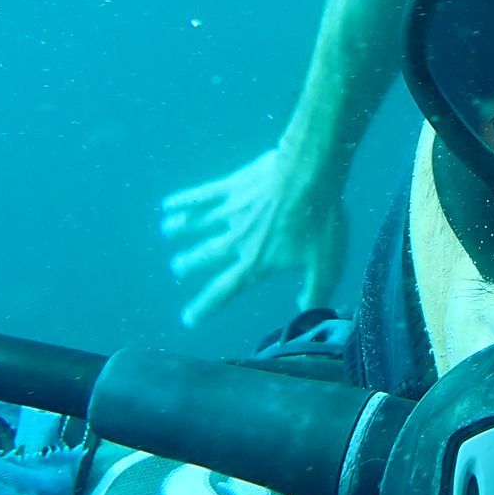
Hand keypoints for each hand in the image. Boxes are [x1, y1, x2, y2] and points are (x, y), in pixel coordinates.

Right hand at [160, 146, 348, 326]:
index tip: (188, 319)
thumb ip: (315, 291)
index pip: (226, 290)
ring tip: (168, 231)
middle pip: (207, 255)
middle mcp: (238, 240)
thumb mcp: (326, 264)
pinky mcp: (233, 186)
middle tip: (177, 267)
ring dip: (182, 228)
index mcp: (257, 261)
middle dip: (190, 262)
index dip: (206, 307)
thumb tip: (305, 310)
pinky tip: (167, 204)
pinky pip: (203, 195)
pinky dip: (183, 200)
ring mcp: (232, 212)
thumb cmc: (319, 221)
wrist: (311, 175)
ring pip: (200, 224)